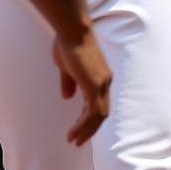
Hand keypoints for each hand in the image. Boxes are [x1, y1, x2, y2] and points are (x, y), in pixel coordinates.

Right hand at [51, 30, 111, 145]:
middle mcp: (104, 80)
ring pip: (98, 116)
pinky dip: (83, 125)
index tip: (78, 128)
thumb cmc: (67, 42)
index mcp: (100, 75)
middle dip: (90, 128)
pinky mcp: (94, 85)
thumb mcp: (66, 66)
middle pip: (101, 112)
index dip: (88, 117)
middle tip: (77, 140)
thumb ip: (69, 81)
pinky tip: (73, 132)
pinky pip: (91, 113)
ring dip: (86, 131)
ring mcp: (101, 83)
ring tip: (73, 140)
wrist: (72, 29)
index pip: (98, 102)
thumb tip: (68, 97)